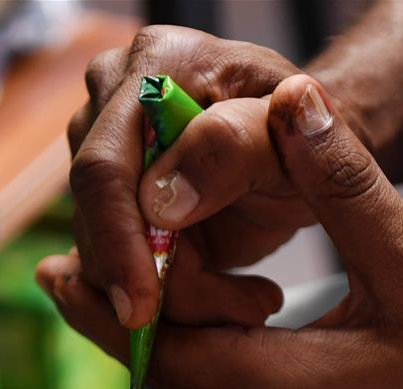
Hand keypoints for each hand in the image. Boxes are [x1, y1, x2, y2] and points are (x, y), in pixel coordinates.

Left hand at [41, 75, 402, 388]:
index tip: (59, 267)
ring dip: (148, 335)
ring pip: (188, 385)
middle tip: (60, 275)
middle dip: (109, 320)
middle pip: (160, 369)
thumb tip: (295, 104)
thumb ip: (347, 185)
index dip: (107, 303)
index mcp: (279, 388)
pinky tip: (187, 324)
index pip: (159, 344)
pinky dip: (191, 356)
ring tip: (112, 289)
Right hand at [68, 25, 312, 328]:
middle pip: (98, 225)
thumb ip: (234, 147)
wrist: (304, 156)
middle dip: (164, 286)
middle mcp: (110, 108)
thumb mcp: (294, 138)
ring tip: (251, 301)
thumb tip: (158, 202)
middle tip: (253, 307)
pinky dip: (164, 306)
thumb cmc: (304, 137)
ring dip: (176, 303)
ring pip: (100, 262)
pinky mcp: (103, 210)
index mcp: (154, 66)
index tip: (143, 308)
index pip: (105, 166)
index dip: (118, 241)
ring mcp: (101, 160)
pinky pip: (108, 276)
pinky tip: (221, 301)